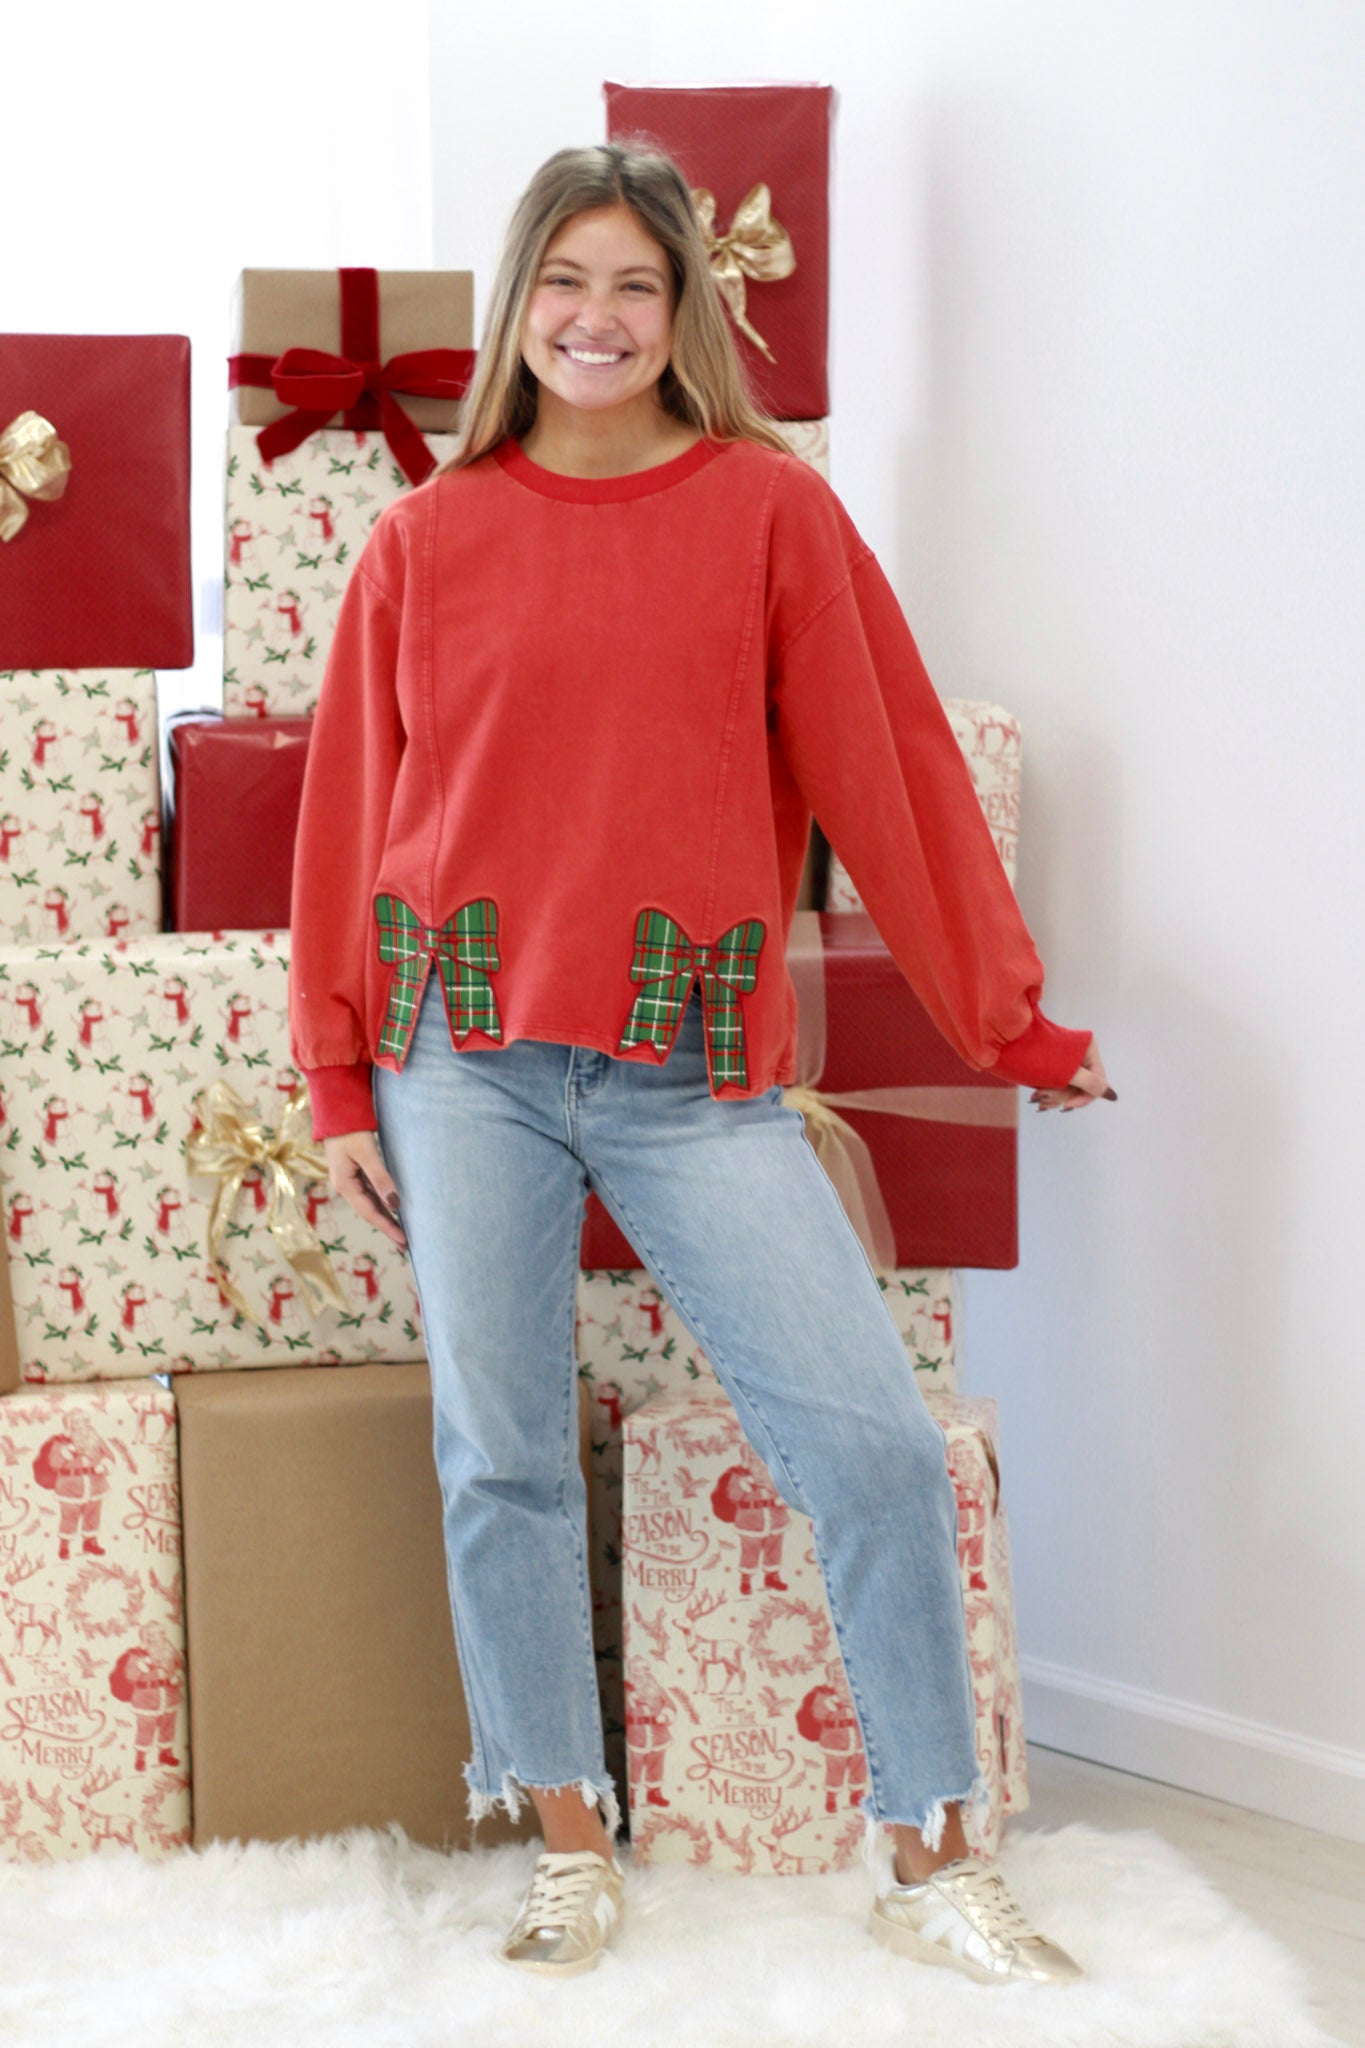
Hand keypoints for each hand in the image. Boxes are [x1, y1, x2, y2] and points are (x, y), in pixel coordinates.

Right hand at [323, 1130, 406, 1249]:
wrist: (336, 1111)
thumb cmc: (350, 1129)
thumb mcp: (367, 1152)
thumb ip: (380, 1178)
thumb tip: (394, 1203)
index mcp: (344, 1184)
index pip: (370, 1212)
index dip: (387, 1227)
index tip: (403, 1240)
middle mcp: (345, 1186)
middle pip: (370, 1212)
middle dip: (387, 1228)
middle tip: (406, 1245)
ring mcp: (348, 1180)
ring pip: (370, 1204)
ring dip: (385, 1218)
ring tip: (401, 1233)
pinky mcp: (353, 1173)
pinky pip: (370, 1194)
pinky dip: (381, 1204)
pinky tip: (391, 1211)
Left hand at [1030, 1037, 1115, 1113]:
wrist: (1007, 1039)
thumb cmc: (1036, 1054)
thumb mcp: (1066, 1072)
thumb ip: (1090, 1084)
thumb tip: (1112, 1095)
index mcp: (1089, 1050)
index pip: (1097, 1083)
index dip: (1083, 1098)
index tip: (1064, 1107)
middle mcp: (1081, 1055)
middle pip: (1082, 1087)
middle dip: (1062, 1095)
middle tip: (1040, 1098)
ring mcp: (1068, 1061)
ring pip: (1069, 1089)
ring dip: (1052, 1096)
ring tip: (1035, 1097)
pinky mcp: (1055, 1067)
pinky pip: (1059, 1085)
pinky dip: (1048, 1093)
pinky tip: (1037, 1097)